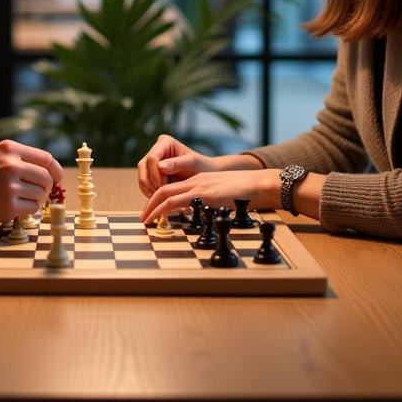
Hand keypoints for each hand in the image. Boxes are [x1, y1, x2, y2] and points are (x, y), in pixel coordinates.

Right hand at [0, 140, 62, 223]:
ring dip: (36, 199)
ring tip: (21, 199)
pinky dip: (28, 210)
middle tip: (38, 193)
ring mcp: (10, 187)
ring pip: (40, 195)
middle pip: (45, 178)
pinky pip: (31, 209)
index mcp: (9, 149)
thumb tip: (40, 166)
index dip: (55, 170)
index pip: (45, 158)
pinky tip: (17, 208)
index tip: (57, 178)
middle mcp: (12, 166)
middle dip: (46, 187)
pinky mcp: (7, 208)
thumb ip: (13, 156)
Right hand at [137, 134, 217, 196]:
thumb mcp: (191, 163)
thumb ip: (177, 163)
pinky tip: (156, 197)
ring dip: (147, 187)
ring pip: (142, 174)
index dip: (154, 173)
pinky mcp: (152, 172)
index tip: (161, 186)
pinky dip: (148, 190)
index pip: (153, 157)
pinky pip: (145, 182)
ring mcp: (153, 161)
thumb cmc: (200, 165)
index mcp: (165, 142)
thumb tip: (160, 167)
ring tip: (157, 197)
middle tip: (158, 193)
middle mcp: (156, 149)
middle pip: (144, 165)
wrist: (205, 173)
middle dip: (149, 181)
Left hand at [140, 169, 281, 223]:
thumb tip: (201, 214)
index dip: (158, 199)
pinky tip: (163, 219)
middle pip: (164, 190)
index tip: (151, 210)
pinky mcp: (205, 195)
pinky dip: (167, 209)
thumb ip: (209, 200)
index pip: (172, 187)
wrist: (258, 184)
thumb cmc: (245, 191)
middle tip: (143, 218)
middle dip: (150, 204)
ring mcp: (200, 187)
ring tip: (147, 220)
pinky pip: (180, 201)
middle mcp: (196, 181)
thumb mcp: (222, 193)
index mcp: (199, 180)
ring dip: (154, 208)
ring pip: (168, 195)